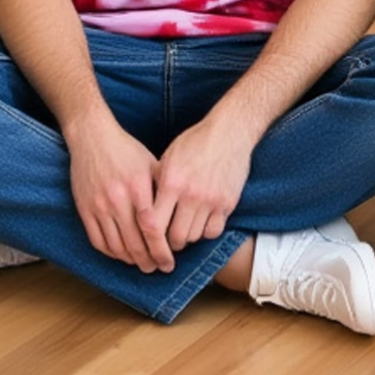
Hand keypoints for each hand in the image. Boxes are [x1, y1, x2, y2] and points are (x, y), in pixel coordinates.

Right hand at [67, 119, 173, 273]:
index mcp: (138, 186)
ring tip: (143, 265)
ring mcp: (99, 206)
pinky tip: (122, 255)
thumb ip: (163, 189)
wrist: (92, 137)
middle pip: (134, 243)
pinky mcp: (85, 210)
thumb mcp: (150, 163)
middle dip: (149, 261)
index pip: (152, 228)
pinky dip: (112, 254)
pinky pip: (98, 241)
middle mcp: (118, 198)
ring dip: (131, 261)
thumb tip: (180, 215)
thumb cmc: (126, 150)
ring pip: (116, 246)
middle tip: (158, 268)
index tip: (170, 261)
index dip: (162, 250)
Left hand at [145, 120, 252, 250]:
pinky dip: (205, 231)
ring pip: (195, 236)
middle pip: (176, 237)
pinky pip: (214, 231)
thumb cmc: (196, 141)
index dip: (149, 237)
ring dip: (187, 236)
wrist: (229, 131)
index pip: (154, 224)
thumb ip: (158, 184)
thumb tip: (145, 209)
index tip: (149, 239)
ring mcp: (212, 200)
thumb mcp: (169, 158)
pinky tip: (201, 222)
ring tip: (184, 228)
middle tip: (167, 240)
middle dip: (169, 243)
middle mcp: (191, 194)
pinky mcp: (228, 203)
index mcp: (171, 182)